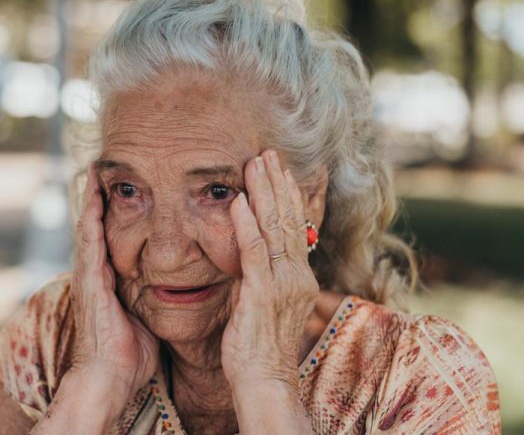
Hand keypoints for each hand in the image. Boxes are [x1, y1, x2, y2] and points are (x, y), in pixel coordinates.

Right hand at [70, 164, 158, 406]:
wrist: (108, 379)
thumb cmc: (127, 357)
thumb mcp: (142, 320)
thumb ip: (150, 301)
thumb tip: (170, 293)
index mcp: (106, 282)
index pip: (107, 239)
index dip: (111, 214)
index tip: (120, 189)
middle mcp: (93, 274)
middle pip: (93, 226)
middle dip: (97, 197)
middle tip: (102, 168)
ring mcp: (88, 275)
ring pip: (88, 226)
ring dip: (91, 197)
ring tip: (95, 169)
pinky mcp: (90, 279)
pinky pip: (90, 240)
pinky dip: (91, 214)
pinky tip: (95, 192)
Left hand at [221, 150, 318, 388]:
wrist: (265, 381)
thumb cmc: (260, 346)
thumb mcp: (264, 302)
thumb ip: (260, 274)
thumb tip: (248, 251)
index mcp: (298, 276)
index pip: (295, 227)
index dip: (288, 195)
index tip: (279, 170)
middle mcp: (296, 275)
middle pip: (288, 219)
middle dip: (276, 183)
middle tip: (268, 153)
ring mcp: (282, 283)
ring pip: (274, 228)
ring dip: (263, 192)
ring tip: (255, 163)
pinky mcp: (263, 293)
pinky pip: (254, 252)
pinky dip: (245, 225)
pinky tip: (237, 202)